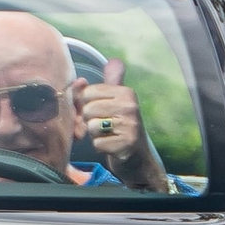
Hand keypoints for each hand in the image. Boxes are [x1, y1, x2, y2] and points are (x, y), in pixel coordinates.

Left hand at [74, 58, 167, 191]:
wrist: (138, 158)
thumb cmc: (121, 129)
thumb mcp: (116, 103)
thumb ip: (107, 85)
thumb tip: (104, 66)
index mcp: (126, 93)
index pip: (88, 93)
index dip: (86, 106)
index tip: (99, 113)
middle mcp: (130, 106)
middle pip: (88, 110)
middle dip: (90, 121)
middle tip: (104, 127)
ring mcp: (130, 125)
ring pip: (91, 126)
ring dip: (95, 135)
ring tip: (109, 136)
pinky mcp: (126, 143)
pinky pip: (97, 143)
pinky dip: (101, 147)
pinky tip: (112, 146)